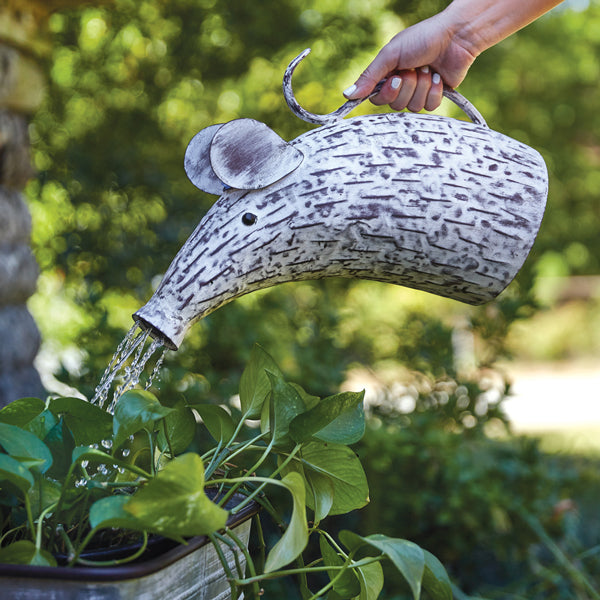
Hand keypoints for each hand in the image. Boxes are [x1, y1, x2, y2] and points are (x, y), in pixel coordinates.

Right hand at [343, 12, 477, 111]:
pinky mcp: (435, 97)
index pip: (378, 99)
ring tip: (429, 68)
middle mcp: (402, 86)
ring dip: (423, 86)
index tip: (396, 78)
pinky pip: (429, 107)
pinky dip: (435, 91)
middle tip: (415, 68)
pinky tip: (439, 77)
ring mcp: (418, 93)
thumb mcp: (391, 54)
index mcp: (388, 75)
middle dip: (408, 86)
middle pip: (396, 105)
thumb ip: (369, 76)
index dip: (387, 93)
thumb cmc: (422, 39)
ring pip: (414, 107)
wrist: (456, 36)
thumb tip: (346, 95)